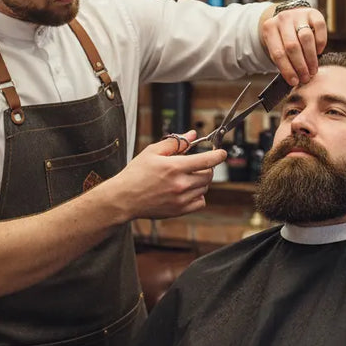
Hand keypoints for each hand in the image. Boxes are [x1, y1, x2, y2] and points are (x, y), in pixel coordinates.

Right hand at [105, 130, 225, 219]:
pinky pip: (200, 202)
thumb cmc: (136, 174)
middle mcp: (180, 184)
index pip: (206, 161)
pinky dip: (198, 195)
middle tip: (197, 164)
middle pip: (208, 175)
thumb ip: (175, 142)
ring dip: (201, 181)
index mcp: (174, 167)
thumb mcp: (152, 152)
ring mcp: (181, 199)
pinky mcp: (179, 210)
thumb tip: (192, 134)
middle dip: (207, 167)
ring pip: (204, 188)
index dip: (218, 155)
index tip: (221, 153)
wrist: (124, 198)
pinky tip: (186, 190)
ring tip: (186, 177)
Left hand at [259, 7, 327, 85]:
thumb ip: (283, 58)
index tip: (294, 81)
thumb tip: (295, 79)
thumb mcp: (277, 45)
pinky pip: (319, 28)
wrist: (291, 16)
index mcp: (269, 28)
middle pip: (292, 46)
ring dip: (310, 57)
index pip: (277, 53)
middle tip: (306, 77)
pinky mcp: (313, 12)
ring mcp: (298, 14)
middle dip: (300, 65)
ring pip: (306, 38)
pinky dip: (320, 42)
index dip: (287, 69)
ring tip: (313, 69)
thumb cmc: (283, 37)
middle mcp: (283, 18)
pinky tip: (318, 51)